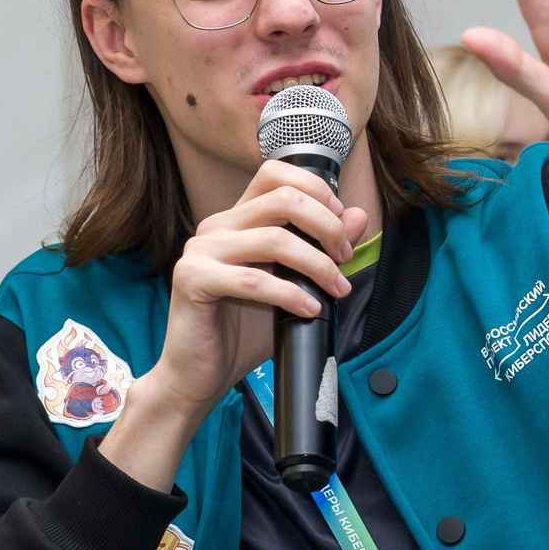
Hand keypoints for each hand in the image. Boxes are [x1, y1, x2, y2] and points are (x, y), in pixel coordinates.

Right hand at [147, 161, 369, 418]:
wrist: (199, 375)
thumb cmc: (243, 331)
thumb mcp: (294, 286)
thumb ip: (322, 250)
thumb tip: (357, 215)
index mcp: (237, 220)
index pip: (276, 174)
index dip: (316, 190)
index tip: (341, 226)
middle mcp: (217, 226)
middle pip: (282, 198)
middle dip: (326, 226)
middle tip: (344, 258)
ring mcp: (200, 250)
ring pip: (274, 239)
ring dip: (316, 264)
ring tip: (336, 289)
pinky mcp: (191, 279)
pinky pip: (252, 280)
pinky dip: (290, 294)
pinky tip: (308, 309)